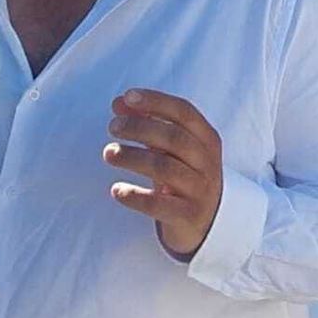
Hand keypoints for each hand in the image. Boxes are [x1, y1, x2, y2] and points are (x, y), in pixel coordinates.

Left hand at [103, 88, 223, 257]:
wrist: (208, 221)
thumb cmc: (185, 174)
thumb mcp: (173, 148)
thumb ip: (148, 122)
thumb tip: (119, 103)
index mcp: (207, 139)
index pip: (184, 112)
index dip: (156, 102)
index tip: (128, 97)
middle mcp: (207, 163)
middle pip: (174, 138)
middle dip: (140, 128)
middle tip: (113, 127)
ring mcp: (199, 190)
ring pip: (165, 168)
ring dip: (133, 157)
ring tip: (109, 153)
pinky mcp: (187, 216)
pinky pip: (158, 204)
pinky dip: (134, 196)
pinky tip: (116, 189)